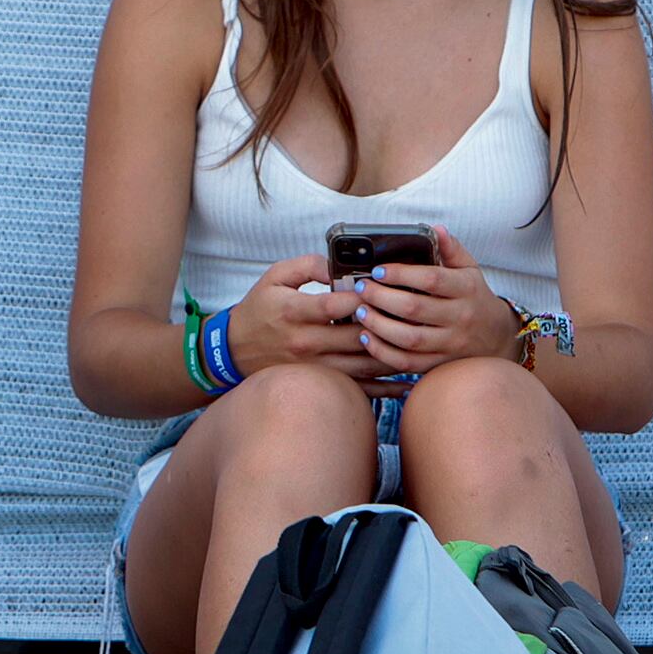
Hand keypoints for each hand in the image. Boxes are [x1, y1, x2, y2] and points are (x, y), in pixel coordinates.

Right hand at [223, 253, 399, 387]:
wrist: (234, 350)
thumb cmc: (260, 308)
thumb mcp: (275, 276)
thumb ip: (309, 265)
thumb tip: (340, 264)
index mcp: (294, 312)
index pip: (336, 305)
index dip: (364, 296)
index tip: (383, 285)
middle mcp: (306, 342)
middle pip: (357, 336)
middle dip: (387, 323)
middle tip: (412, 311)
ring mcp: (315, 367)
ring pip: (363, 364)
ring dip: (393, 354)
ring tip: (418, 342)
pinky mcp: (321, 383)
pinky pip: (358, 389)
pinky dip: (385, 389)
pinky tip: (408, 383)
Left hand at [343, 230, 510, 376]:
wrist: (497, 337)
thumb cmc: (474, 297)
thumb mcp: (469, 270)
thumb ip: (451, 249)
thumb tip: (435, 229)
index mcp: (466, 289)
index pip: (431, 279)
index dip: (401, 274)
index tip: (377, 270)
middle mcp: (460, 317)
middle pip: (415, 309)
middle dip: (381, 298)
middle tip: (361, 288)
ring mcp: (450, 344)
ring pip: (409, 339)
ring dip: (378, 326)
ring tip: (360, 311)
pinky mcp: (440, 364)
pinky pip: (408, 363)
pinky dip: (383, 352)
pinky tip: (367, 338)